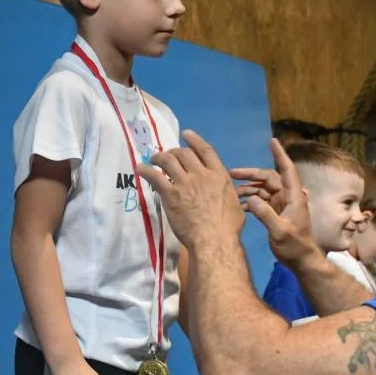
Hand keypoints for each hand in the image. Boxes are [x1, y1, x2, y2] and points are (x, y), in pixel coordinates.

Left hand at [137, 130, 244, 249]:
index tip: (186, 134)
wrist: (214, 240)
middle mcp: (202, 175)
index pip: (206, 151)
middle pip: (184, 154)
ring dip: (159, 157)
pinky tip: (140, 169)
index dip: (195, 140)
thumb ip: (227, 193)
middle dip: (174, 152)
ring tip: (152, 159)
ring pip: (168, 160)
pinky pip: (155, 177)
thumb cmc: (228, 228)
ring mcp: (185, 183)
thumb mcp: (235, 204)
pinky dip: (146, 171)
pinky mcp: (170, 195)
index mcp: (219, 175)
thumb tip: (225, 192)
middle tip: (168, 156)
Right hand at [231, 139, 318, 267]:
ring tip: (230, 192)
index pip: (287, 170)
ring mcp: (282, 204)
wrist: (301, 260)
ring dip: (248, 188)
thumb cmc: (295, 246)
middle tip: (230, 173)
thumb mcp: (280, 231)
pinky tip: (238, 205)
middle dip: (250, 174)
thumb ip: (265, 215)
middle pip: (268, 178)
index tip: (272, 141)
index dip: (280, 154)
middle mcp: (288, 196)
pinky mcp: (276, 212)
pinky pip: (261, 200)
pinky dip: (250, 200)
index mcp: (294, 196)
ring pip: (263, 189)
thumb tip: (250, 199)